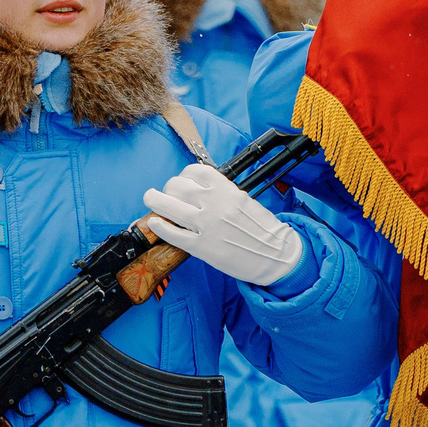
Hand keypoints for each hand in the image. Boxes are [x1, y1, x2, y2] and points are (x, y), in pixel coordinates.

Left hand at [141, 163, 304, 286]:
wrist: (277, 254)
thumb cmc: (263, 229)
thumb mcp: (244, 200)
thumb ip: (221, 193)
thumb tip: (199, 190)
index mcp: (227, 190)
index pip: (195, 171)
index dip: (184, 175)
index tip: (182, 181)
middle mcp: (214, 204)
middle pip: (177, 186)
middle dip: (168, 188)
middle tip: (166, 194)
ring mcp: (206, 226)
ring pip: (169, 206)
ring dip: (154, 200)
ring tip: (150, 199)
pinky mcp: (202, 247)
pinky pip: (173, 233)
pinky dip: (159, 227)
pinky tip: (155, 223)